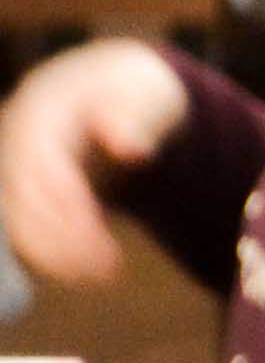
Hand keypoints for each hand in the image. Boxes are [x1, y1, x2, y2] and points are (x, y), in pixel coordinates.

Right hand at [0, 40, 189, 285]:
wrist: (116, 86)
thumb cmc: (138, 89)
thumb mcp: (148, 92)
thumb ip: (135, 116)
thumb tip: (127, 147)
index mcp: (43, 108)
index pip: (40, 161)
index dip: (65, 201)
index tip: (98, 234)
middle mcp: (18, 137)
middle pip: (24, 195)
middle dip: (63, 235)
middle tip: (109, 268)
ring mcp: (18, 163)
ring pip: (19, 218)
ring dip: (57, 253)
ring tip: (107, 277)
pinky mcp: (28, 188)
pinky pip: (29, 227)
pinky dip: (57, 254)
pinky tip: (93, 274)